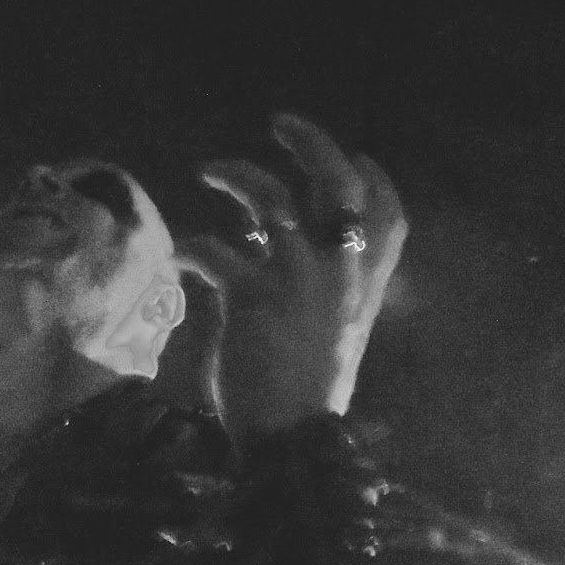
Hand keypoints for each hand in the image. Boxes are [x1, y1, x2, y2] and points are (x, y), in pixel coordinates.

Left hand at [182, 113, 406, 438]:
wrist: (291, 440)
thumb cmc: (308, 391)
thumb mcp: (333, 332)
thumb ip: (319, 283)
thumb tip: (271, 236)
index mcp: (366, 282)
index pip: (387, 211)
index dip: (371, 176)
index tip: (355, 157)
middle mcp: (341, 270)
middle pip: (337, 182)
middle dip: (309, 142)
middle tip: (278, 124)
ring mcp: (298, 279)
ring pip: (269, 198)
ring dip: (234, 174)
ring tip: (207, 169)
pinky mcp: (252, 297)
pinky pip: (213, 250)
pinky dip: (190, 248)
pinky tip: (177, 257)